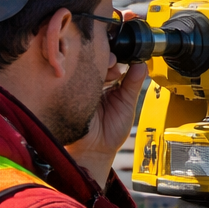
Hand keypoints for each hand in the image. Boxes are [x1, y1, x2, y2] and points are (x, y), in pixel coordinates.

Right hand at [66, 59, 146, 178]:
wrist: (96, 150)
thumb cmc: (111, 131)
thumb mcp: (127, 103)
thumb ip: (133, 83)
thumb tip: (142, 63)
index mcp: (105, 82)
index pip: (110, 62)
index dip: (117, 58)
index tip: (124, 60)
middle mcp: (90, 81)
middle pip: (96, 59)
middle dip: (106, 57)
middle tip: (113, 62)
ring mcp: (77, 85)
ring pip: (84, 64)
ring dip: (95, 63)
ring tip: (106, 69)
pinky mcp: (66, 91)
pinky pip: (72, 76)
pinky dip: (81, 72)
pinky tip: (90, 74)